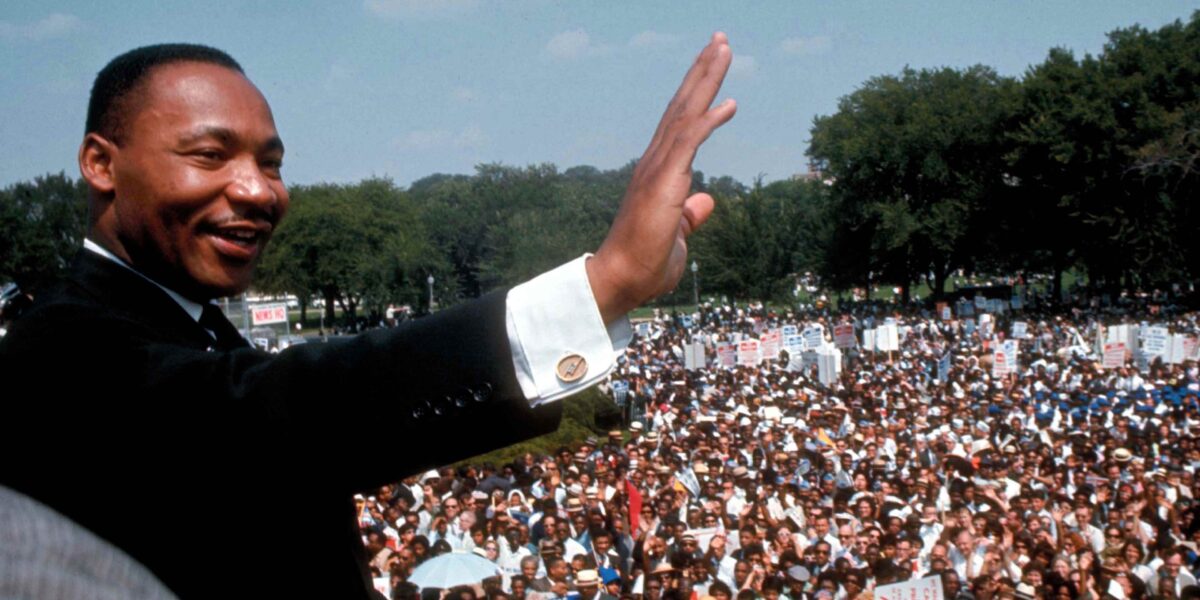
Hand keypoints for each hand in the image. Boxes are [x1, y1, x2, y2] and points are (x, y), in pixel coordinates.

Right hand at [587, 33, 736, 322]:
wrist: (621, 281)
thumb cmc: (644, 264)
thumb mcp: (677, 234)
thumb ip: (690, 214)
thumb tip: (706, 199)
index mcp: (658, 171)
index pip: (681, 122)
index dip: (698, 91)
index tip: (713, 64)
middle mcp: (654, 162)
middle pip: (682, 105)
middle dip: (702, 71)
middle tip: (720, 38)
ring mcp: (656, 170)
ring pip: (685, 114)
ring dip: (705, 80)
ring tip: (722, 48)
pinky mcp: (662, 183)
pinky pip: (688, 143)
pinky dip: (708, 121)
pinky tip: (729, 103)